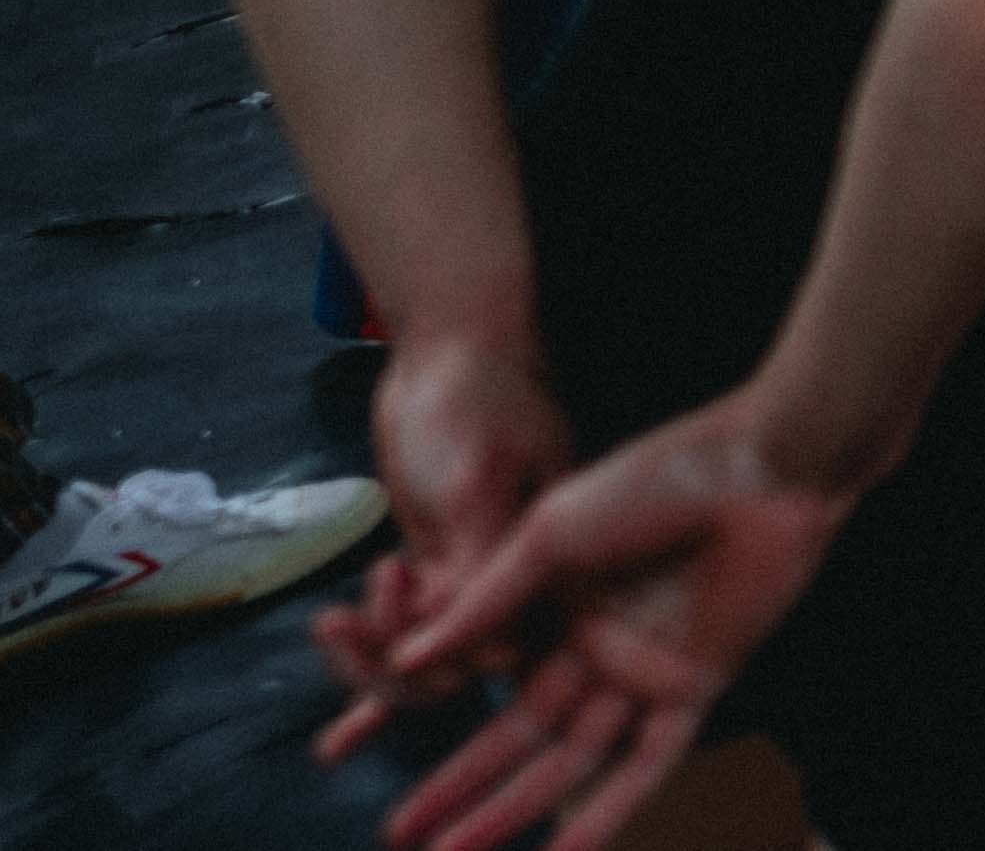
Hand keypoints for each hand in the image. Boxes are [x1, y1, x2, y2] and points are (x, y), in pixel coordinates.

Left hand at [313, 332, 568, 765]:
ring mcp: (479, 577)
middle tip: (339, 626)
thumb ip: (482, 565)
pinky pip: (410, 642)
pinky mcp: (441, 570)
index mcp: (553, 562)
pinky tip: (340, 740)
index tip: (390, 602)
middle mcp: (524, 582)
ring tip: (329, 628)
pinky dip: (376, 685)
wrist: (449, 348)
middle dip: (394, 662)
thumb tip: (494, 657)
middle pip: (461, 667)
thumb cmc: (473, 399)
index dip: (441, 653)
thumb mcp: (474, 480)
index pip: (501, 650)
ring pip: (426, 659)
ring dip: (370, 661)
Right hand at [328, 395, 858, 850]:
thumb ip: (485, 604)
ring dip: (517, 812)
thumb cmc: (653, 478)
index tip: (397, 807)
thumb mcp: (549, 535)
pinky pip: (649, 763)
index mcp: (560, 613)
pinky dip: (610, 811)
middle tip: (405, 842)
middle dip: (468, 795)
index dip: (452, 758)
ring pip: (575, 764)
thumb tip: (407, 662)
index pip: (495, 702)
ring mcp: (647, 673)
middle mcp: (600, 652)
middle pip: (526, 744)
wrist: (756, 466)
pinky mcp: (697, 685)